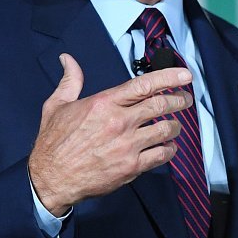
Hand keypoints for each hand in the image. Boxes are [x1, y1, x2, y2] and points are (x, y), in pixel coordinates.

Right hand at [28, 53, 192, 216]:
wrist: (51, 179)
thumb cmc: (54, 142)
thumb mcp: (57, 105)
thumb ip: (70, 80)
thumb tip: (67, 59)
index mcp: (104, 103)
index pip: (144, 84)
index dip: (169, 77)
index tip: (184, 74)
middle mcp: (119, 122)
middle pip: (160, 105)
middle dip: (179, 99)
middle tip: (185, 98)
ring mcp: (127, 146)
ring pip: (165, 130)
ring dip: (176, 125)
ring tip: (176, 124)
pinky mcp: (131, 168)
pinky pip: (160, 155)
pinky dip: (169, 149)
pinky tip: (168, 146)